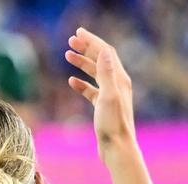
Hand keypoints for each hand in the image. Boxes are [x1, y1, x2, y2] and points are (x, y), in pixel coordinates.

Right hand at [65, 28, 136, 164]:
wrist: (117, 148)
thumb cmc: (113, 125)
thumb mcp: (108, 96)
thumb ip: (106, 73)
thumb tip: (103, 50)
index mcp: (120, 79)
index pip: (106, 53)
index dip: (92, 41)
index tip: (78, 32)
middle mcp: (117, 84)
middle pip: (101, 60)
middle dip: (86, 48)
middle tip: (70, 40)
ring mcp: (110, 95)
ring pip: (95, 73)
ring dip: (82, 63)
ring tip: (67, 55)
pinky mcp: (103, 107)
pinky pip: (91, 90)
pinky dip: (81, 83)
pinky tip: (71, 82)